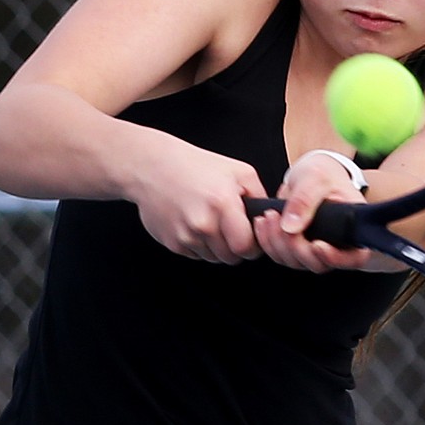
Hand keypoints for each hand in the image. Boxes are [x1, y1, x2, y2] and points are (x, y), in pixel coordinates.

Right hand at [134, 137, 266, 264]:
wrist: (152, 167)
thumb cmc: (196, 166)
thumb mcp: (238, 171)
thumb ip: (260, 196)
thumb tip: (271, 219)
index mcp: (222, 204)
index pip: (246, 247)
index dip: (252, 245)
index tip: (251, 237)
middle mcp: (203, 223)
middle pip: (230, 257)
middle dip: (235, 247)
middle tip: (231, 229)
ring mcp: (185, 235)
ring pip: (212, 258)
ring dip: (216, 247)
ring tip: (211, 222)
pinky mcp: (171, 242)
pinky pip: (194, 255)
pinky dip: (199, 245)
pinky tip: (195, 223)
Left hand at [251, 152, 372, 272]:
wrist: (310, 173)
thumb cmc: (323, 173)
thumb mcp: (316, 178)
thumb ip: (305, 200)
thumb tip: (290, 227)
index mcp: (353, 228)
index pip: (354, 258)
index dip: (335, 258)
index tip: (316, 245)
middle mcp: (337, 244)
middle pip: (318, 263)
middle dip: (294, 246)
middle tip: (279, 218)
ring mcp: (315, 249)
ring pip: (296, 262)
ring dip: (277, 243)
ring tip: (269, 215)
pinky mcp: (297, 247)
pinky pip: (281, 255)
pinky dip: (268, 242)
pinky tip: (264, 222)